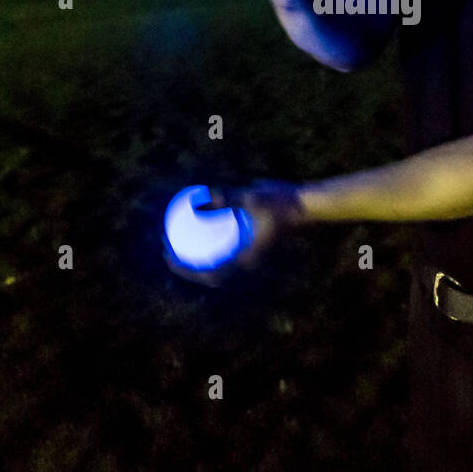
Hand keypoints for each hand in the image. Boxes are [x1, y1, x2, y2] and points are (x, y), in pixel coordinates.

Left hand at [164, 179, 305, 288]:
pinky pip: (223, 247)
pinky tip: (197, 223)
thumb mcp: (253, 197)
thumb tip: (200, 201)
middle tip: (165, 247)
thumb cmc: (282, 202)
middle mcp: (246, 259)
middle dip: (185, 265)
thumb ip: (227, 199)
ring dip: (195, 255)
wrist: (306, 205)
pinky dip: (208, 241)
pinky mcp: (249, 242)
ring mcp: (248, 252)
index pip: (211, 274)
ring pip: (216, 262)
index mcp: (246, 257)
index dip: (187, 270)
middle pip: (210, 272)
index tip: (169, 257)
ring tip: (175, 238)